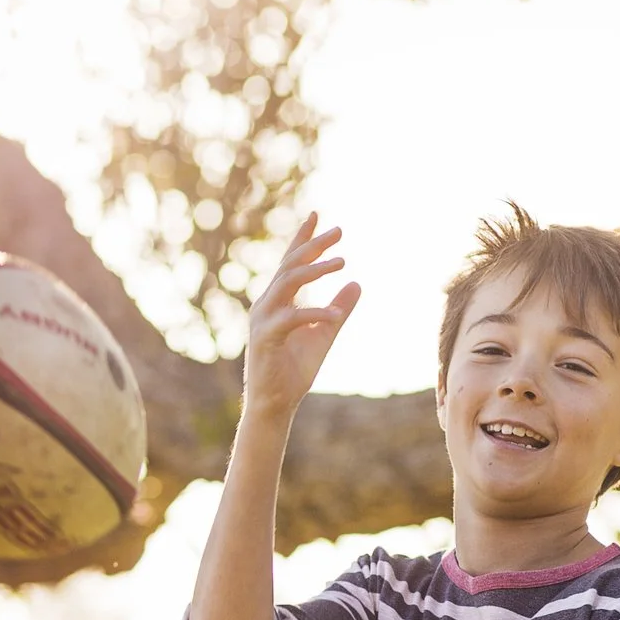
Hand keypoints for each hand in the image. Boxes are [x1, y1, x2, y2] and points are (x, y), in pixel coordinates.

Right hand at [242, 212, 362, 422]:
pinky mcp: (265, 338)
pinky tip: (336, 315)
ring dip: (315, 270)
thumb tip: (356, 283)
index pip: (290, 262)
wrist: (274, 405)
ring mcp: (263, 320)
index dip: (303, 237)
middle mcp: (266, 304)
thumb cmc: (293, 371)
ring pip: (288, 284)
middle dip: (313, 245)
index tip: (317, 214)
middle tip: (340, 231)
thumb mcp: (325, 333)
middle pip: (290, 265)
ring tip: (342, 262)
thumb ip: (339, 308)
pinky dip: (315, 313)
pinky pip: (292, 318)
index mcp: (277, 301)